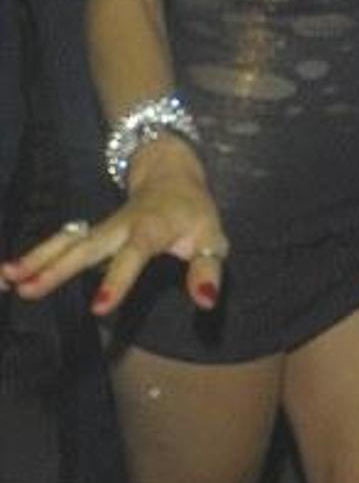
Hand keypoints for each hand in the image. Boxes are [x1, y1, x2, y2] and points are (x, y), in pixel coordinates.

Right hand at [0, 148, 228, 315]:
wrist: (170, 174)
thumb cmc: (193, 212)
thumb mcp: (213, 238)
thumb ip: (208, 270)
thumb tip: (205, 301)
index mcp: (150, 227)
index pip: (133, 254)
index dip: (117, 280)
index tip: (99, 308)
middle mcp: (119, 226)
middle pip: (85, 247)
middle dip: (56, 268)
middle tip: (29, 289)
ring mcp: (101, 228)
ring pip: (67, 242)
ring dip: (37, 259)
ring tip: (9, 278)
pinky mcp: (91, 232)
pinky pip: (62, 243)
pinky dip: (37, 256)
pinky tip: (12, 273)